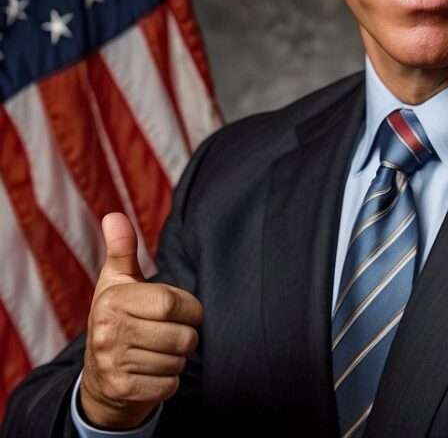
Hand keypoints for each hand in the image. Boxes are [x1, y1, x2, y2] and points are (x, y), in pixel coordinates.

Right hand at [80, 213, 202, 429]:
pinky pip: (169, 385)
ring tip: (161, 350)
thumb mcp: (117, 282)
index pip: (171, 303)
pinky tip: (154, 370)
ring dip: (178, 358)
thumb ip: (122, 250)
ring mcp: (113, 364)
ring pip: (177, 361)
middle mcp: (108, 333)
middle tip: (174, 333)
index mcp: (112, 301)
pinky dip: (169, 380)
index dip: (190, 307)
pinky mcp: (122, 391)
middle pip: (180, 335)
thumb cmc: (117, 318)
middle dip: (187, 335)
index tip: (186, 310)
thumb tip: (113, 215)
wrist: (98, 377)